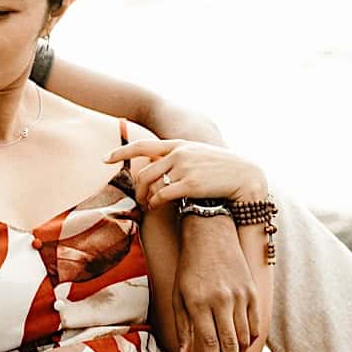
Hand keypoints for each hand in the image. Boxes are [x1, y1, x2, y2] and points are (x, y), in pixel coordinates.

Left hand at [108, 138, 266, 208]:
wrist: (246, 176)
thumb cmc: (223, 169)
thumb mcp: (200, 154)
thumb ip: (181, 156)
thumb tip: (165, 164)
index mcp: (180, 144)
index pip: (143, 145)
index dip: (121, 152)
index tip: (105, 159)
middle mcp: (179, 153)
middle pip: (143, 171)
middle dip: (136, 188)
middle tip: (138, 199)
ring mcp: (184, 168)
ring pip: (150, 184)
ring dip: (145, 198)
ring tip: (147, 206)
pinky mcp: (190, 185)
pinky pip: (162, 196)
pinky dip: (155, 203)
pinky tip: (156, 208)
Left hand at [176, 219, 264, 351]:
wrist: (211, 234)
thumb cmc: (189, 267)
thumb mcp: (178, 295)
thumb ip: (182, 326)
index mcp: (199, 304)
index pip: (209, 344)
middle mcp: (222, 301)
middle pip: (229, 345)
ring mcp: (240, 295)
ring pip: (244, 335)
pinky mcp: (252, 290)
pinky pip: (255, 321)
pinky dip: (251, 337)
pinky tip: (245, 348)